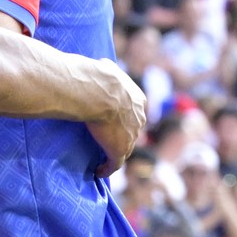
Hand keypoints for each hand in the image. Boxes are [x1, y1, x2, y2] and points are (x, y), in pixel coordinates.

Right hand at [87, 59, 146, 178]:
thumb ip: (107, 71)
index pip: (133, 111)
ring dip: (114, 152)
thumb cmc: (98, 78)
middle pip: (132, 130)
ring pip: (124, 147)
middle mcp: (139, 118)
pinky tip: (99, 172)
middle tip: (107, 139)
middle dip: (123, 135)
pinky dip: (107, 168)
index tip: (112, 120)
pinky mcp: (119, 150)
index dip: (123, 116)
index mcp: (138, 99)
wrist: (99, 92)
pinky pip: (113, 163)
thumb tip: (101, 64)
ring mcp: (131, 136)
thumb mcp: (106, 69)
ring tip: (103, 158)